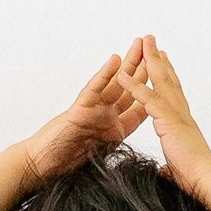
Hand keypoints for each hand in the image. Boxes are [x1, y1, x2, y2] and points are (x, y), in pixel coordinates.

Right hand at [18, 53, 145, 187]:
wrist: (44, 166)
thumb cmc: (67, 163)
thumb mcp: (103, 157)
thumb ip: (118, 150)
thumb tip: (143, 163)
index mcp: (115, 128)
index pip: (139, 106)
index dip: (153, 92)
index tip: (167, 77)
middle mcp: (105, 114)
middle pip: (129, 88)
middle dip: (143, 68)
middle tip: (155, 48)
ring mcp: (92, 109)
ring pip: (114, 83)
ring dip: (127, 63)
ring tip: (138, 45)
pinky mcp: (79, 109)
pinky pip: (94, 89)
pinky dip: (105, 75)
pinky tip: (114, 60)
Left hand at [119, 35, 210, 197]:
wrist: (205, 180)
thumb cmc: (195, 177)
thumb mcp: (178, 168)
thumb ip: (170, 165)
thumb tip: (165, 172)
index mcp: (183, 122)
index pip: (174, 94)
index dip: (168, 76)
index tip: (163, 62)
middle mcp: (181, 113)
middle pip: (169, 80)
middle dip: (160, 60)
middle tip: (153, 42)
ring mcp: (176, 114)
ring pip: (161, 81)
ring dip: (151, 61)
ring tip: (143, 43)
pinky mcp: (169, 120)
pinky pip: (148, 98)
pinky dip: (135, 86)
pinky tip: (124, 75)